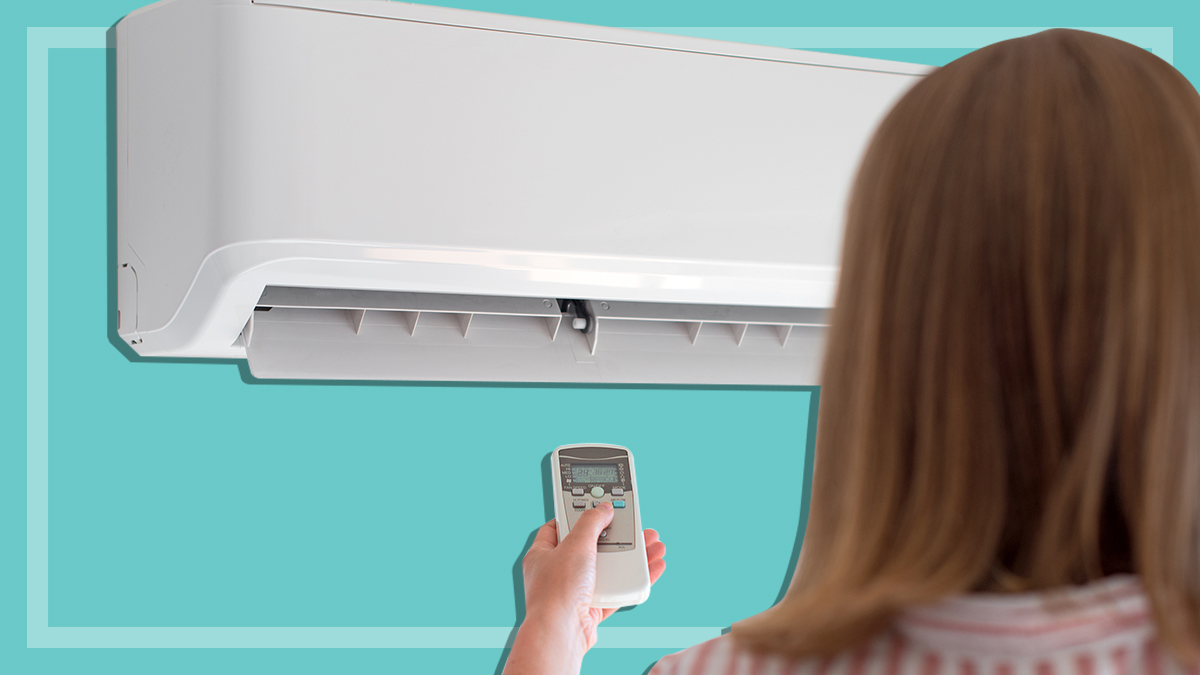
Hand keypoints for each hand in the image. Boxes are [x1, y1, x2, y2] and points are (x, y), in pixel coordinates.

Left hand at [502, 504, 666, 674]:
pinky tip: (650, 569)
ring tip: (654, 545)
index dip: (577, 516)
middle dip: (617, 537)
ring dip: (632, 557)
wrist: (561, 634)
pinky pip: (616, 590)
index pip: (558, 527)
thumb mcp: (576, 545)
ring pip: (607, 569)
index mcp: (542, 554)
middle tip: (636, 526)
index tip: (597, 508)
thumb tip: (603, 508)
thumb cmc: (558, 591)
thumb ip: (591, 522)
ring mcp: (573, 592)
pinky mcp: (590, 610)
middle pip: (591, 547)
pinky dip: (633, 580)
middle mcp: (556, 573)